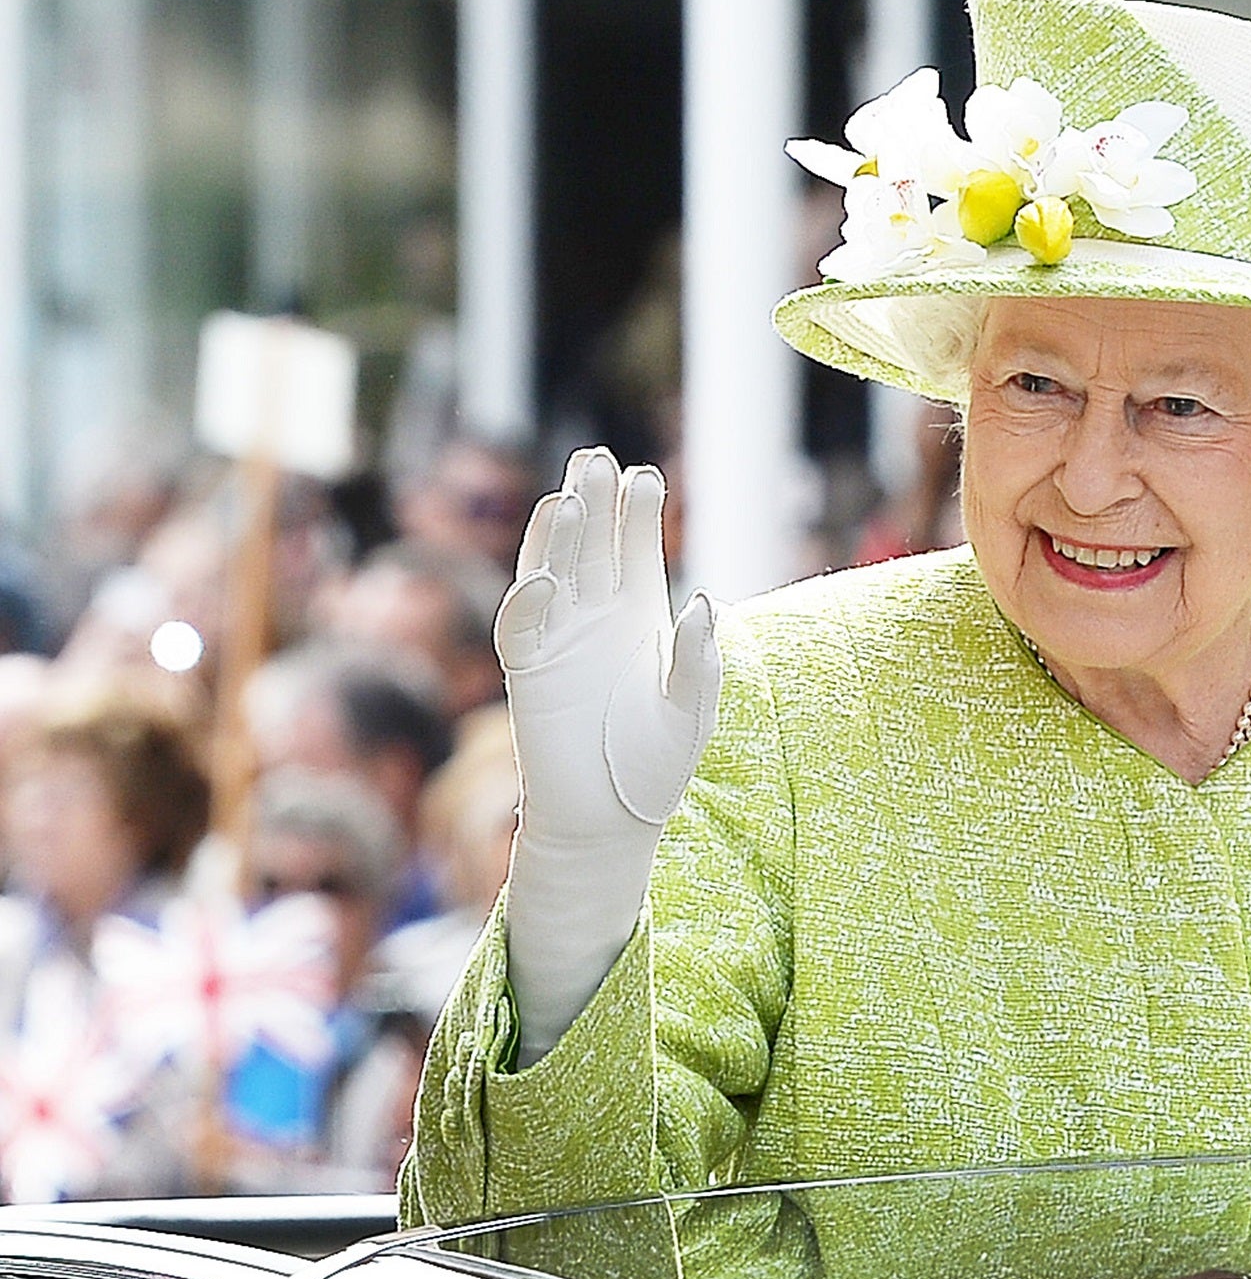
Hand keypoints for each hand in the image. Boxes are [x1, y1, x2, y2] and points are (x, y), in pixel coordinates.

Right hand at [496, 448, 718, 851]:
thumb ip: (698, 658)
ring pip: (551, 570)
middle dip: (592, 502)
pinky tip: (545, 580)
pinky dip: (528, 602)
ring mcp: (559, 639)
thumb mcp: (693, 708)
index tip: (646, 476)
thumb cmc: (657, 763)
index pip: (635, 547)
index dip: (637, 512)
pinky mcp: (528, 672)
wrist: (611, 819)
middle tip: (598, 459)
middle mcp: (595, 616)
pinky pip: (521, 628)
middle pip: (590, 544)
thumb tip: (702, 602)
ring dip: (556, 537)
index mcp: (640, 613)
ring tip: (569, 499)